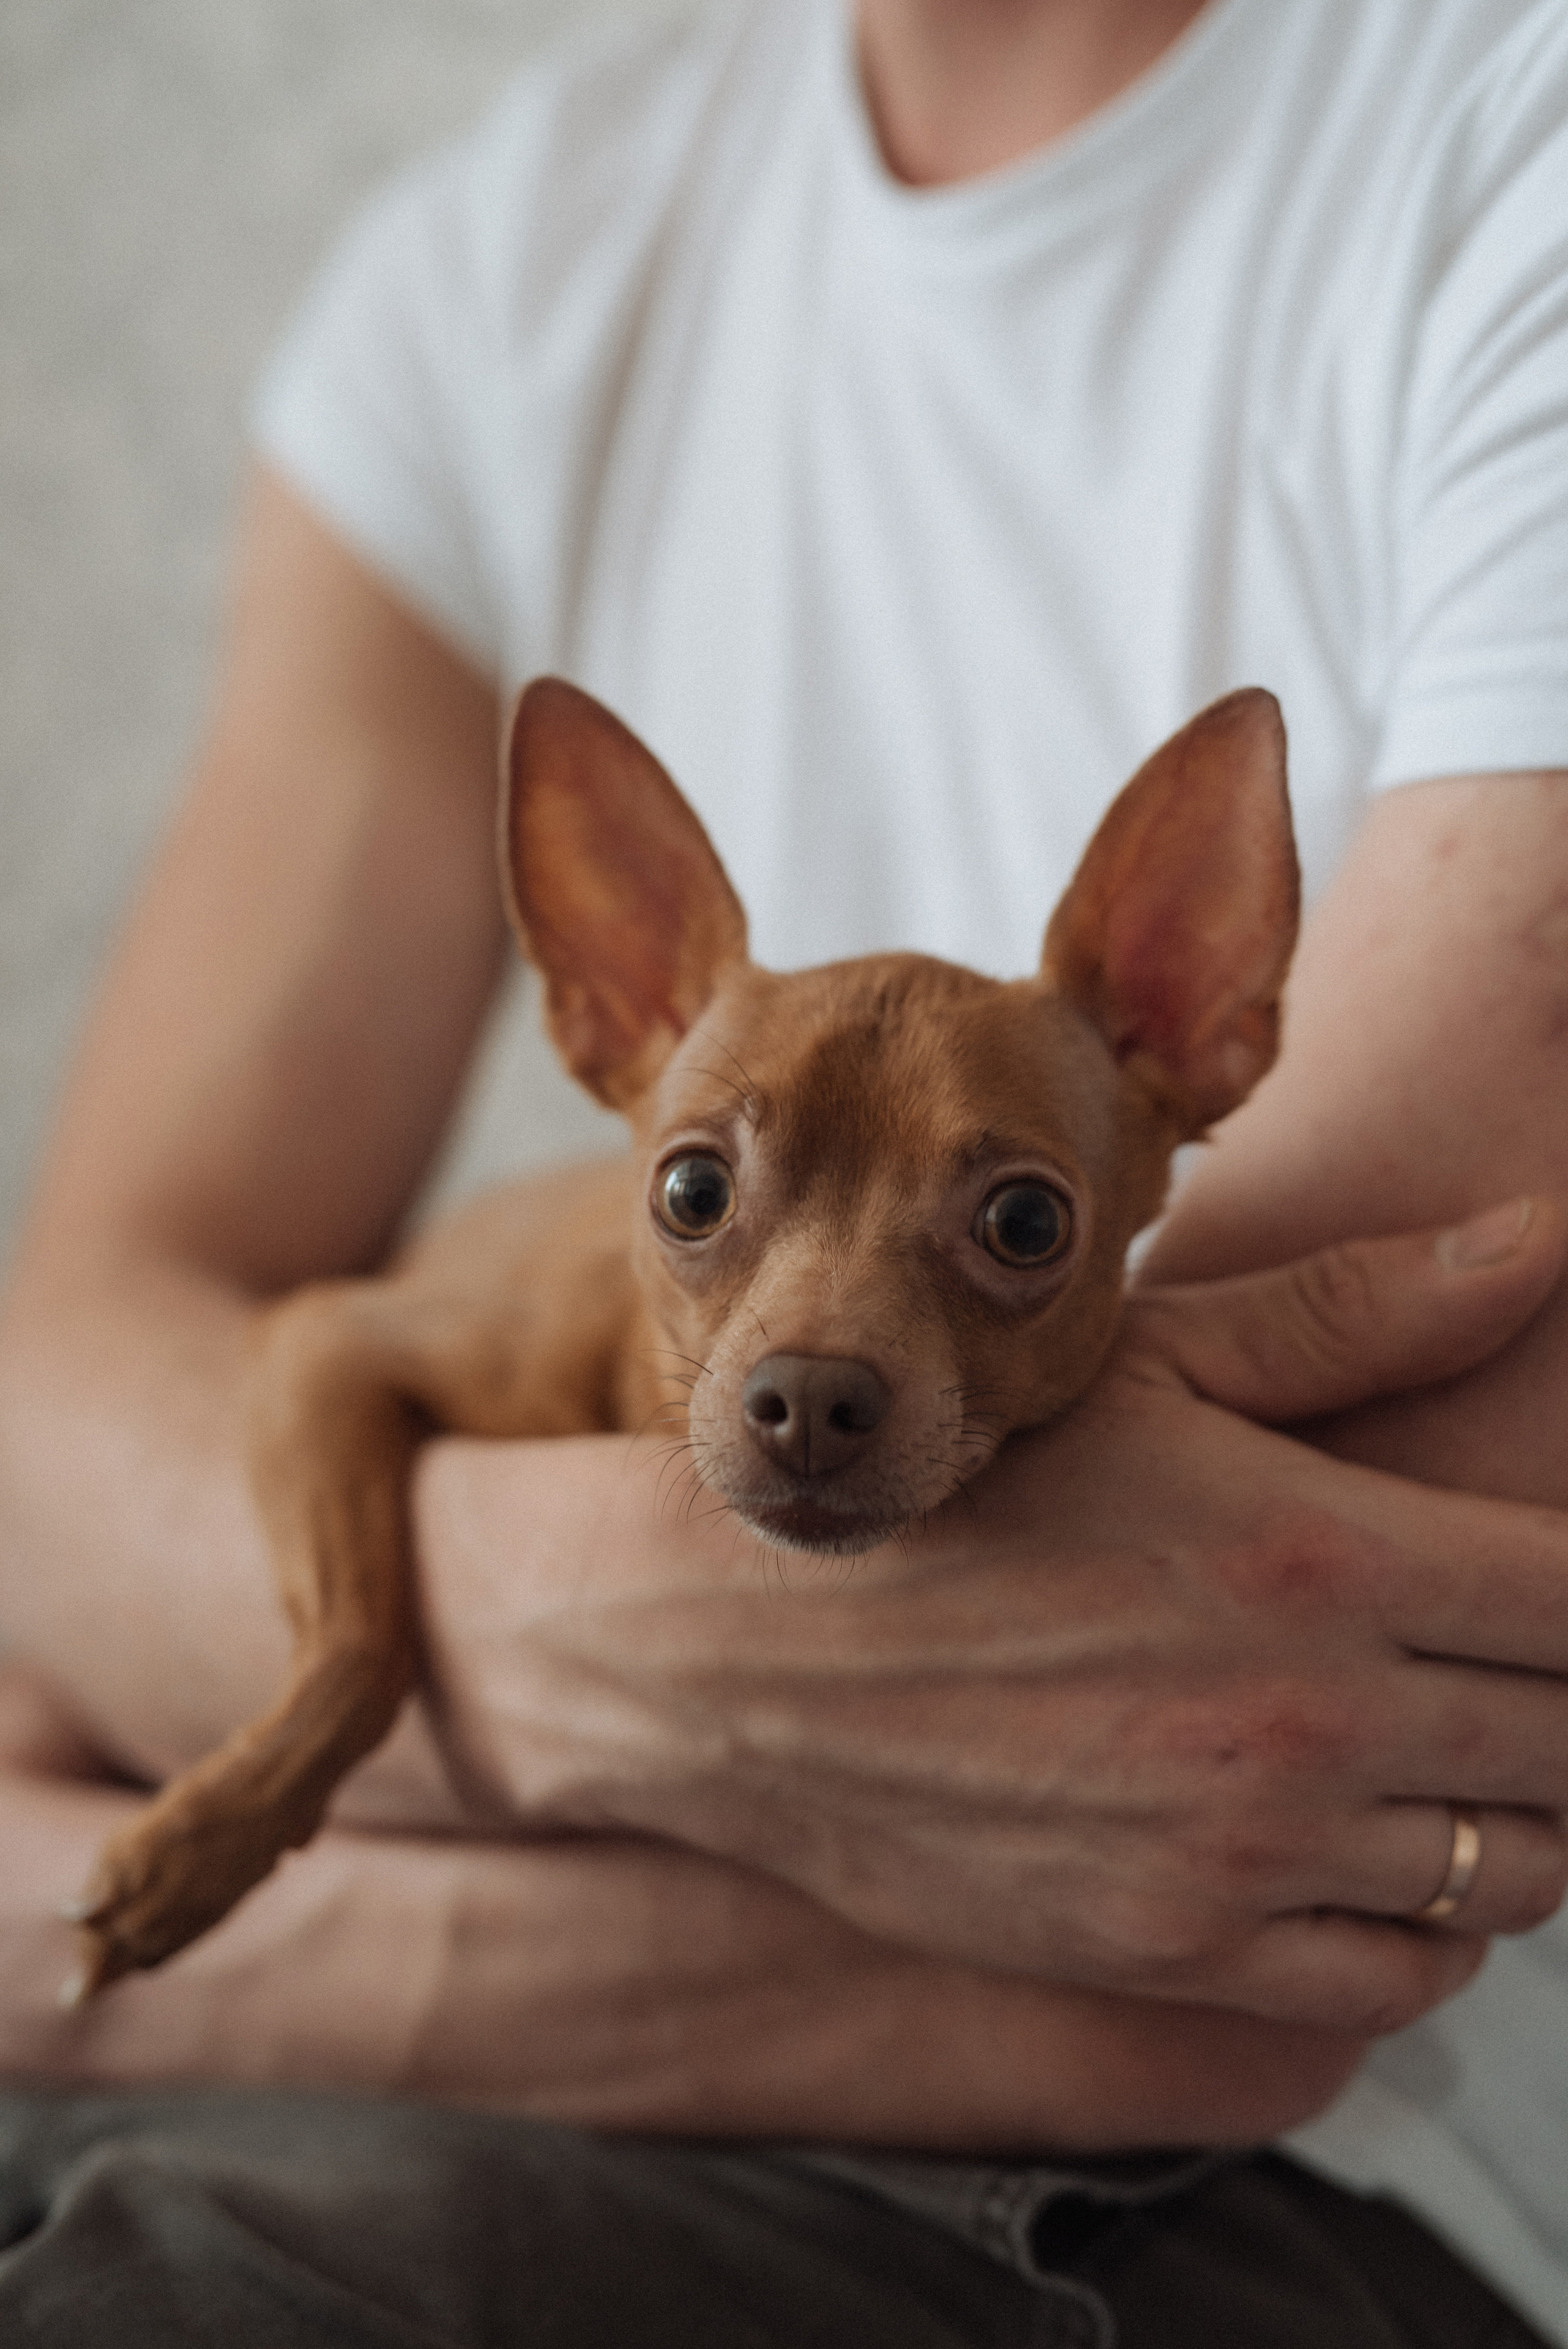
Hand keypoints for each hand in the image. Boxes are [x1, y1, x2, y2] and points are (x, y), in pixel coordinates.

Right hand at [418, 1198, 1567, 2035]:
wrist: (750, 1652)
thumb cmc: (959, 1489)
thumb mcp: (1145, 1368)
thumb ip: (1356, 1312)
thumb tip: (1548, 1237)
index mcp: (1319, 1551)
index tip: (1549, 1578)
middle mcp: (1308, 1719)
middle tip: (1510, 1658)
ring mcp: (1246, 1853)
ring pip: (1516, 1872)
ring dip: (1519, 1809)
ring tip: (1457, 1745)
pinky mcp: (1181, 1953)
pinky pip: (1404, 1976)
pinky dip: (1437, 1922)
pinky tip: (1386, 1847)